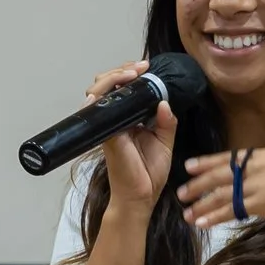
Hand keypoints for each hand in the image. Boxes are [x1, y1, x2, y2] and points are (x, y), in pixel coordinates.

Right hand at [85, 59, 176, 212]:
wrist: (140, 197)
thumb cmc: (149, 174)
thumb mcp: (165, 142)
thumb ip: (167, 122)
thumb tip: (165, 102)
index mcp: (129, 119)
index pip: (122, 89)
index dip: (130, 74)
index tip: (147, 67)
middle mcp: (115, 120)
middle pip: (106, 85)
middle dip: (120, 70)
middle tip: (140, 67)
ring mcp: (107, 126)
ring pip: (97, 92)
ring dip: (112, 77)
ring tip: (130, 74)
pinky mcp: (105, 134)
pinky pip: (97, 112)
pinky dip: (99, 96)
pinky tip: (112, 88)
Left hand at [179, 133, 264, 230]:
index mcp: (263, 155)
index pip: (227, 158)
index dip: (206, 163)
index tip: (189, 166)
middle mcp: (255, 167)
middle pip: (218, 176)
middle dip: (197, 185)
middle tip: (180, 193)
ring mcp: (255, 185)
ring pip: (220, 195)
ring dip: (201, 204)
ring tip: (186, 213)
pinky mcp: (259, 203)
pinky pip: (230, 210)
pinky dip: (214, 217)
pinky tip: (201, 223)